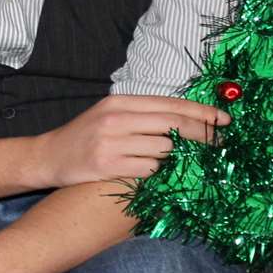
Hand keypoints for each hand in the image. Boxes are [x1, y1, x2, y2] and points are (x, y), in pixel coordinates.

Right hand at [28, 94, 230, 187]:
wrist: (48, 156)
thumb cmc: (86, 136)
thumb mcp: (111, 114)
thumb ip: (143, 114)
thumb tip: (186, 117)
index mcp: (121, 101)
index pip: (171, 104)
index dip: (202, 112)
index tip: (224, 120)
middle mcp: (117, 118)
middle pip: (173, 124)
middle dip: (203, 133)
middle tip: (221, 142)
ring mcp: (112, 142)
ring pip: (164, 148)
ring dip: (173, 156)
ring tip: (168, 160)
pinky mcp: (108, 166)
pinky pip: (148, 169)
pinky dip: (154, 171)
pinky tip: (146, 170)